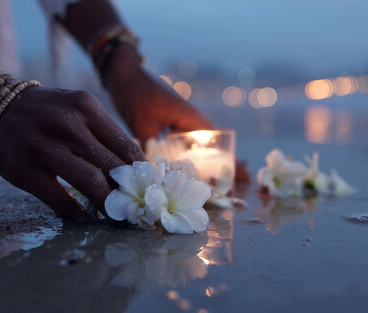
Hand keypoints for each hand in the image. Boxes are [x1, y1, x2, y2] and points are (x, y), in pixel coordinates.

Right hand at [0, 87, 146, 218]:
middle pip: (112, 167)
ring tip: (116, 215)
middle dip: (129, 192)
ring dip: (108, 205)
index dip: (141, 173)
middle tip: (137, 208)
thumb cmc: (42, 113)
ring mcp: (44, 147)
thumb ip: (102, 134)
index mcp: (86, 107)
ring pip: (92, 183)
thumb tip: (134, 169)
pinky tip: (85, 217)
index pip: (126, 146)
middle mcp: (67, 124)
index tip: (149, 189)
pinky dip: (77, 213)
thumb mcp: (74, 109)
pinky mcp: (24, 171)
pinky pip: (61, 200)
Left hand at [104, 45, 250, 182]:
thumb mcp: (141, 125)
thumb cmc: (134, 95)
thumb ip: (151, 151)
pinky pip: (189, 142)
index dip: (230, 161)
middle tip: (243, 183)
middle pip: (215, 145)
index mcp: (190, 118)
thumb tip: (158, 177)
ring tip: (224, 181)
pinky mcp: (171, 121)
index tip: (244, 177)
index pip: (218, 143)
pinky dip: (195, 155)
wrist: (124, 74)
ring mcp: (182, 120)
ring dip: (213, 160)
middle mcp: (191, 119)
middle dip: (228, 163)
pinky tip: (194, 168)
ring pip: (203, 144)